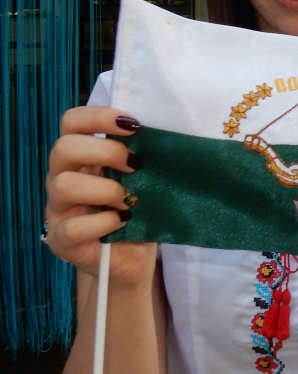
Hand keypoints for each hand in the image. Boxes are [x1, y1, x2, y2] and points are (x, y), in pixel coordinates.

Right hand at [46, 106, 156, 288]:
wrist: (131, 257)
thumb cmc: (137, 210)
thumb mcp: (140, 177)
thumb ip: (139, 155)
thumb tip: (163, 134)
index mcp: (79, 156)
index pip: (71, 121)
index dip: (100, 116)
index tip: (134, 125)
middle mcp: (61, 178)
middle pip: (63, 148)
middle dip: (107, 152)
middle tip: (136, 165)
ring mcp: (57, 210)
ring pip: (64, 185)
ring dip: (106, 189)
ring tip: (130, 200)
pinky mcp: (61, 240)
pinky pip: (74, 227)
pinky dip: (104, 222)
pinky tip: (123, 222)